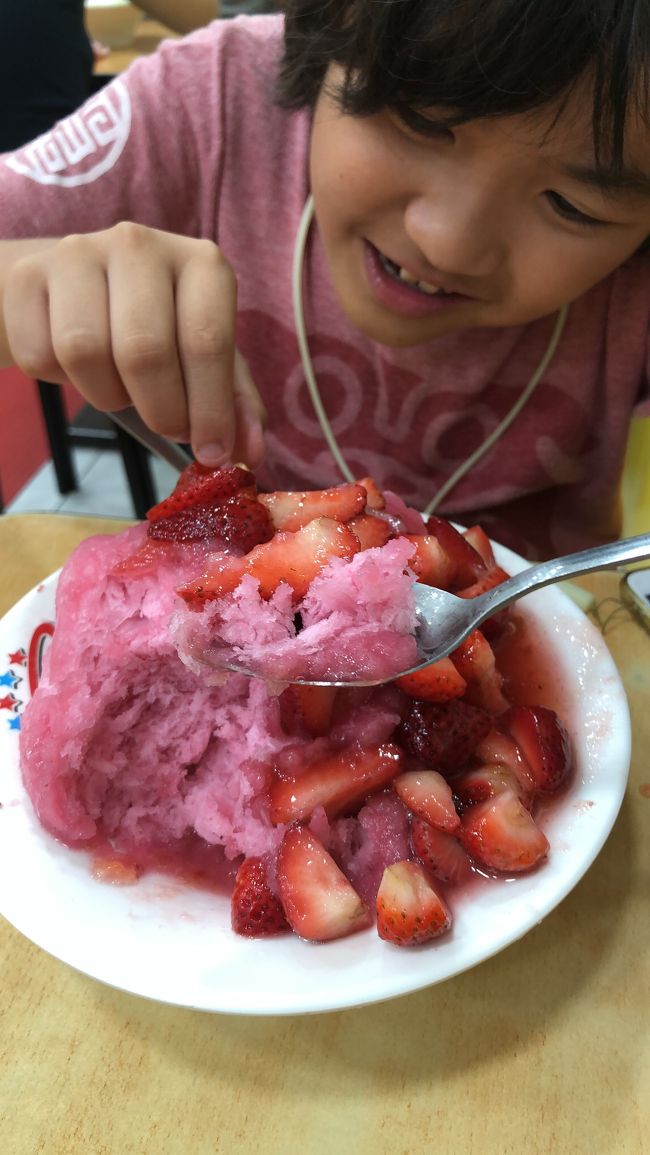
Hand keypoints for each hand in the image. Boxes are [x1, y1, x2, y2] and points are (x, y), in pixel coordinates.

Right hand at [2, 223, 265, 466]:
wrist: (71, 289)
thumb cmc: (153, 326)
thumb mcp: (203, 356)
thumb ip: (232, 402)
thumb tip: (250, 452)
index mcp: (201, 263)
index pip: (206, 340)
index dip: (209, 408)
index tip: (211, 450)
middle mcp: (141, 245)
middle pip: (144, 351)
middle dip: (160, 410)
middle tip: (166, 424)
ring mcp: (78, 253)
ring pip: (85, 352)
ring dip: (107, 394)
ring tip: (121, 387)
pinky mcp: (27, 275)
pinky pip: (40, 354)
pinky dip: (60, 380)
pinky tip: (77, 366)